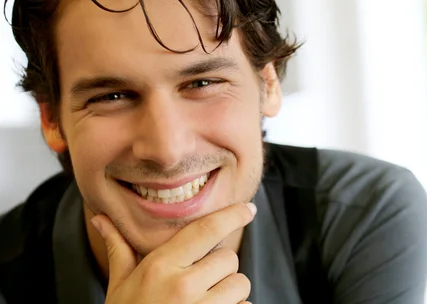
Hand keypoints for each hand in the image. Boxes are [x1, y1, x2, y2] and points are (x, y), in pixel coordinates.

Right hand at [91, 202, 256, 303]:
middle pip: (228, 258)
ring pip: (240, 284)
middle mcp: (183, 286)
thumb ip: (119, 250)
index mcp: (160, 267)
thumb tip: (101, 218)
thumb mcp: (120, 286)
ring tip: (206, 301)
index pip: (206, 230)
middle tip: (200, 281)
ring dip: (231, 291)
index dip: (232, 215)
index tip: (248, 209)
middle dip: (220, 267)